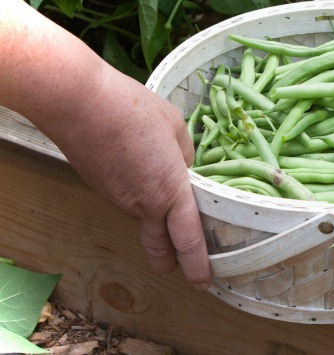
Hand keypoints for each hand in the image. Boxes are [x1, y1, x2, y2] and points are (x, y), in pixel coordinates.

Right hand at [46, 63, 211, 289]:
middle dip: (172, 262)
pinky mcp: (102, 189)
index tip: (203, 280)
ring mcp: (119, 199)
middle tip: (182, 268)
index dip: (197, 265)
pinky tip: (140, 173)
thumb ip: (185, 155)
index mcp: (171, 191)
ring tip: (166, 196)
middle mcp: (144, 204)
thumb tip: (184, 167)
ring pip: (143, 220)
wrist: (78, 103)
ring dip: (156, 220)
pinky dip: (138, 198)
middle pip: (159, 247)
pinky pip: (127, 201)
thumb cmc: (133, 109)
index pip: (188, 240)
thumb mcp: (175, 127)